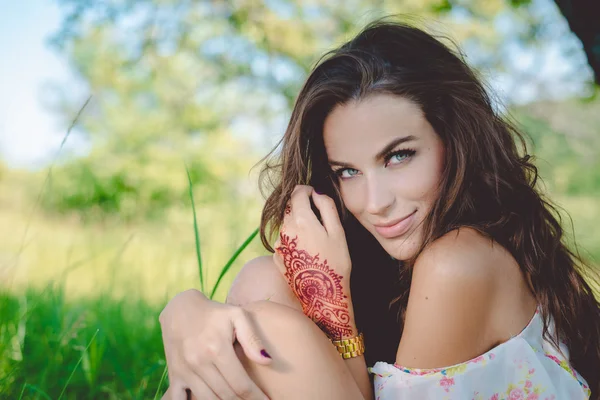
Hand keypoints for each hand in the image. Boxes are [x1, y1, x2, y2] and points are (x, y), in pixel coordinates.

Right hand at [159, 289, 270, 399]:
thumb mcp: (237, 316)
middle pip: (226, 396)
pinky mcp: (174, 374)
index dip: (256, 397)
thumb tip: (267, 361)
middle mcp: (199, 362)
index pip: (241, 384)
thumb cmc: (215, 312)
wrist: (180, 308)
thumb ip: (253, 339)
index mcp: (217, 348)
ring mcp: (184, 370)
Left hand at [273, 185, 355, 338]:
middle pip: (291, 209)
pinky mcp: (277, 258)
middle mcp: (285, 230)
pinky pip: (285, 242)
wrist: (323, 296)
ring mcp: (279, 245)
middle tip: (320, 222)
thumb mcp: (338, 232)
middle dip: (303, 209)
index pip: (297, 193)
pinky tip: (307, 255)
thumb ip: (326, 207)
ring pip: (287, 226)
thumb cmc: (335, 263)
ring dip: (298, 226)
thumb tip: (316, 193)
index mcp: (301, 220)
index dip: (306, 190)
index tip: (314, 194)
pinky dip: (294, 242)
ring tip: (316, 244)